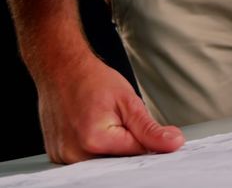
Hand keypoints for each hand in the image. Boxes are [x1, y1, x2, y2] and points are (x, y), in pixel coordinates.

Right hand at [35, 55, 183, 163]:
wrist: (62, 70)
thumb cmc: (92, 80)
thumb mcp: (129, 101)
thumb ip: (150, 129)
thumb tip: (173, 143)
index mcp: (96, 141)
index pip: (138, 154)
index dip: (146, 140)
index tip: (145, 129)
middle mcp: (75, 154)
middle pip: (118, 162)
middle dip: (126, 144)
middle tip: (118, 121)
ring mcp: (63, 157)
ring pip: (103, 161)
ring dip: (109, 146)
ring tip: (101, 121)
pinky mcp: (58, 156)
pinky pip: (85, 159)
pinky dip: (94, 147)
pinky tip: (90, 127)